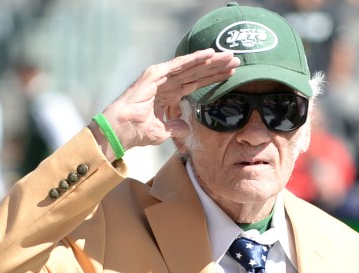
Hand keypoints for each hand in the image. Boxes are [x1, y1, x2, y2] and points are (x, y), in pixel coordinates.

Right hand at [95, 49, 238, 151]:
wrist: (121, 130)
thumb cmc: (137, 132)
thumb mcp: (162, 132)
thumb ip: (175, 127)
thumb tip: (185, 128)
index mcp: (168, 93)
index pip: (196, 83)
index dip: (213, 78)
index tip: (231, 75)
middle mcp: (167, 82)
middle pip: (197, 72)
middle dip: (217, 67)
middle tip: (236, 61)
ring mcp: (161, 77)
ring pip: (191, 67)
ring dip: (210, 61)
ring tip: (228, 56)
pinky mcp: (156, 74)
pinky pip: (179, 65)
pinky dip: (194, 59)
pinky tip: (209, 55)